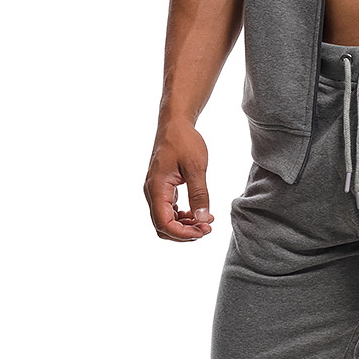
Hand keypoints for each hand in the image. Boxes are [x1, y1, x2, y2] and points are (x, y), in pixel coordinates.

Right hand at [144, 122, 213, 242]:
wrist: (175, 124)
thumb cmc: (184, 141)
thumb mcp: (196, 167)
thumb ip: (199, 194)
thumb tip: (203, 219)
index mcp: (156, 188)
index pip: (164, 224)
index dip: (183, 234)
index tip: (204, 230)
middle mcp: (151, 193)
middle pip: (162, 227)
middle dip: (184, 233)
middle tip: (207, 228)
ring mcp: (155, 191)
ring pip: (165, 221)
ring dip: (184, 226)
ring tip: (205, 221)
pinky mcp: (162, 189)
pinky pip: (168, 211)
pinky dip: (182, 217)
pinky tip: (197, 213)